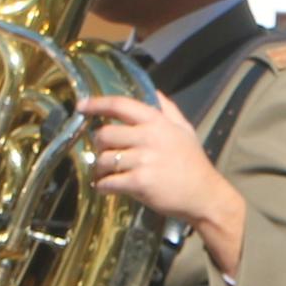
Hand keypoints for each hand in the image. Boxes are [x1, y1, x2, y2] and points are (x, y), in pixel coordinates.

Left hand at [76, 91, 243, 271]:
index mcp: (156, 122)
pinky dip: (103, 186)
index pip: (120, 105)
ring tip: (104, 174)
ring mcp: (143, 160)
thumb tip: (153, 91)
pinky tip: (106, 187)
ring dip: (99, 169)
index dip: (97, 104)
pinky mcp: (139, 183)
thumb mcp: (184, 129)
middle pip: (104, 134)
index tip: (81, 107)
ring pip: (104, 160)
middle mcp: (148, 137)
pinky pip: (108, 182)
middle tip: (104, 153)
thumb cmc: (193, 162)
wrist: (204, 195)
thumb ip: (168, 108)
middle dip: (99, 145)